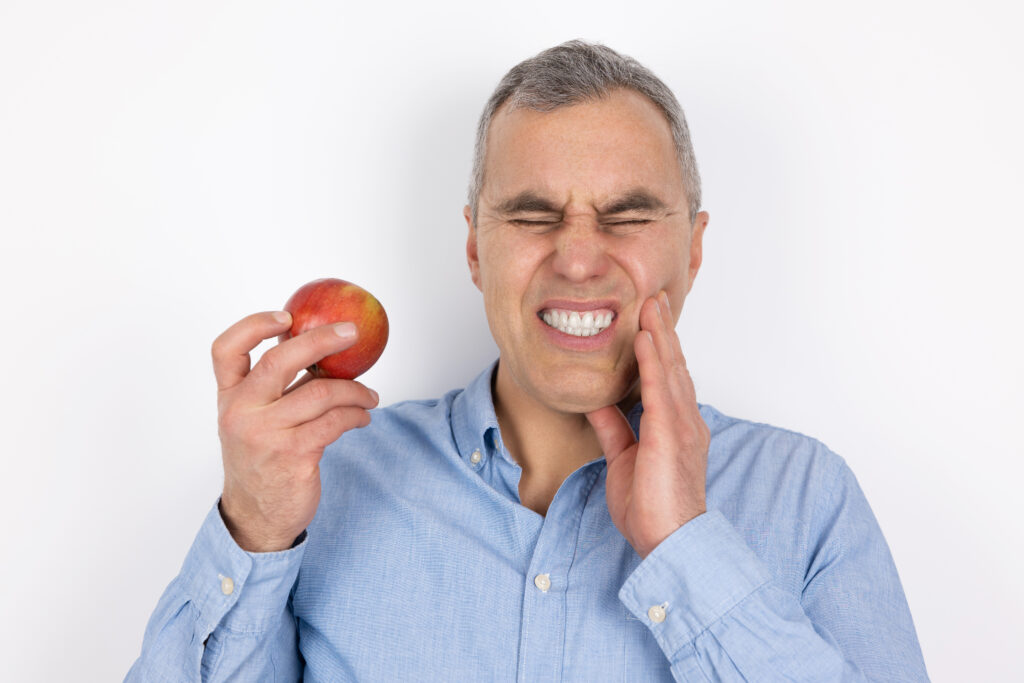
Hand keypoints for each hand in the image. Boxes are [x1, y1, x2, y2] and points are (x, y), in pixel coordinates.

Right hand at [212, 311, 379, 551]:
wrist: (257, 516)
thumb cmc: (261, 459)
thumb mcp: (253, 420)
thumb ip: (273, 387)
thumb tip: (317, 346)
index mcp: (228, 398)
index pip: (225, 350)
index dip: (254, 325)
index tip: (288, 317)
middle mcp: (241, 413)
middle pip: (280, 360)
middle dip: (321, 340)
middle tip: (351, 333)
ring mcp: (266, 435)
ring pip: (320, 393)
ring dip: (354, 390)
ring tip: (369, 396)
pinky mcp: (293, 456)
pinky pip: (334, 422)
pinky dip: (355, 415)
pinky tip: (362, 417)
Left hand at [586, 291, 709, 558]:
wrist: (669, 541)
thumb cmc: (652, 509)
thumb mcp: (624, 459)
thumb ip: (614, 429)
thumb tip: (598, 404)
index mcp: (675, 427)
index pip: (667, 377)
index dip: (659, 347)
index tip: (648, 320)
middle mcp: (684, 420)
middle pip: (673, 364)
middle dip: (662, 329)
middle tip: (653, 296)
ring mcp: (681, 426)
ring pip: (670, 368)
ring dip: (660, 333)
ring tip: (650, 303)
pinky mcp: (670, 434)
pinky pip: (660, 388)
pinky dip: (654, 360)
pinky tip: (646, 337)